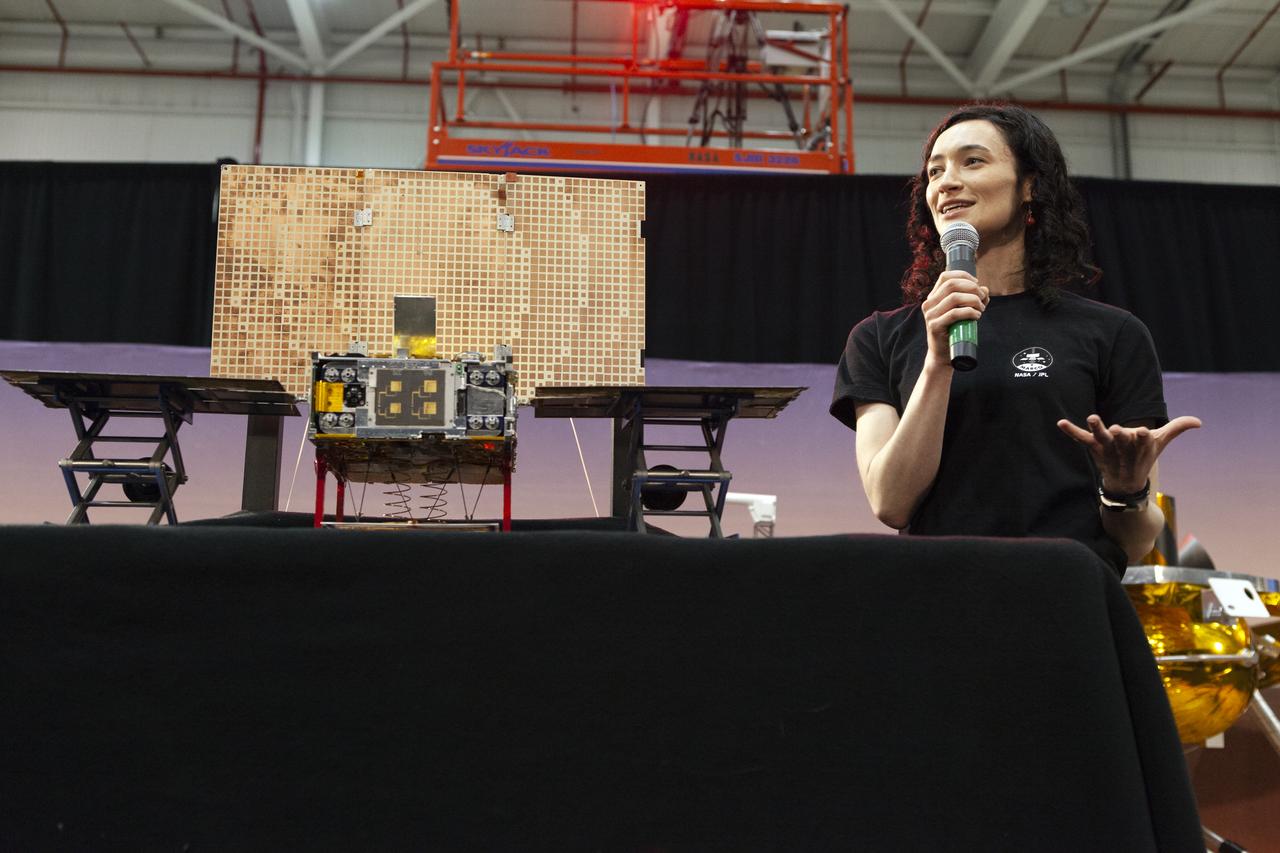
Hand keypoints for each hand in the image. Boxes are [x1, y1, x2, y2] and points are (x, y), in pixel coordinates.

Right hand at [921, 270, 988, 369]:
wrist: (943, 355)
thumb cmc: (955, 331)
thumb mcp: (964, 312)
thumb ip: (973, 299)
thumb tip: (985, 289)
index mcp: (934, 297)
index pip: (945, 276)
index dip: (963, 276)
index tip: (977, 283)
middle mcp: (929, 304)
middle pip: (952, 285)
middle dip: (972, 288)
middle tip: (982, 298)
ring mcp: (930, 315)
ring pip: (954, 297)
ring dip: (973, 300)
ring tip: (981, 309)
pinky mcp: (934, 326)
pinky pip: (954, 313)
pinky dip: (969, 312)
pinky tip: (977, 316)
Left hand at [1056, 414, 1201, 493]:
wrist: (1125, 482)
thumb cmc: (1144, 456)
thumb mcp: (1161, 442)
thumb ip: (1177, 428)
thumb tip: (1199, 421)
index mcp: (1141, 446)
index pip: (1144, 441)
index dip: (1143, 437)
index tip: (1144, 432)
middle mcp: (1124, 447)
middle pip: (1122, 440)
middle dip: (1120, 436)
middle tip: (1117, 430)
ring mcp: (1108, 448)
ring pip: (1101, 437)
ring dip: (1097, 428)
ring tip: (1092, 417)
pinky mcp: (1094, 447)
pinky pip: (1081, 438)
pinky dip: (1071, 431)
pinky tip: (1060, 422)